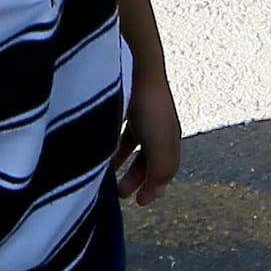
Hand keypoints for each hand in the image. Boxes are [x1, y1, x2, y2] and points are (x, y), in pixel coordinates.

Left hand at [116, 72, 180, 202]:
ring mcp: (142, 115)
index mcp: (171, 138)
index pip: (165, 169)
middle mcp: (158, 127)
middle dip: (135, 178)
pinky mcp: (126, 104)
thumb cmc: (151, 108)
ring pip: (131, 146)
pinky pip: (119, 131)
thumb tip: (156, 192)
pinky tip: (100, 149)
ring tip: (105, 174)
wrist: (138, 67)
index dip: (154, 187)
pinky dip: (111, 144)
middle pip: (148, 160)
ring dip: (120, 163)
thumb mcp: (160, 145)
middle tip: (119, 194)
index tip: (139, 202)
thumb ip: (160, 171)